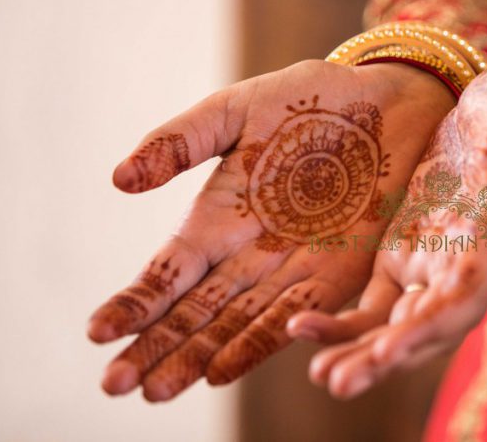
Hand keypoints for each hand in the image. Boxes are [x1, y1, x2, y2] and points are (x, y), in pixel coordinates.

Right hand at [88, 59, 452, 400]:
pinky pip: (297, 313)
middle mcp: (249, 253)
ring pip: (235, 323)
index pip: (168, 272)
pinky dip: (259, 342)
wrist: (390, 97)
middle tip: (114, 385)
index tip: (95, 333)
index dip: (134, 303)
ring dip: (197, 356)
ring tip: (157, 390)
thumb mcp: (236, 111)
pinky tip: (224, 371)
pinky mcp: (341, 270)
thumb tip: (118, 180)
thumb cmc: (311, 98)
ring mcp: (293, 266)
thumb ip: (182, 142)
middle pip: (195, 311)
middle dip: (155, 347)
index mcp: (219, 217)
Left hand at [289, 60, 486, 398]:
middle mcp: (463, 271)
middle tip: (335, 382)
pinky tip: (299, 325)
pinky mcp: (403, 250)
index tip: (387, 351)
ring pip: (392, 323)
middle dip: (382, 359)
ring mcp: (430, 264)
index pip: (462, 302)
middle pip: (423, 328)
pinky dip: (339, 318)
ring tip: (317, 372)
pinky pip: (371, 298)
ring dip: (355, 350)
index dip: (427, 330)